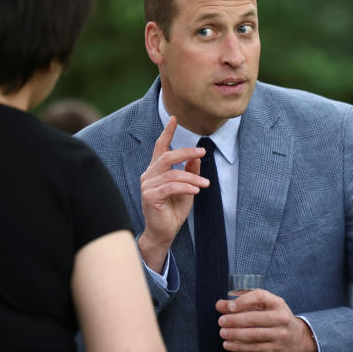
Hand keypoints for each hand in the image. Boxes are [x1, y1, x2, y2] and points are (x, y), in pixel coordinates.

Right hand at [137, 116, 207, 271]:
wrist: (164, 233)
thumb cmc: (173, 211)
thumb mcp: (187, 189)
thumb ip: (190, 173)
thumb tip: (197, 157)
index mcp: (156, 171)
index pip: (160, 148)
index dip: (167, 132)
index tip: (175, 118)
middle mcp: (148, 175)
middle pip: (167, 156)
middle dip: (186, 152)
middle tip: (203, 152)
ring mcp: (147, 185)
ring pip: (173, 174)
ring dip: (192, 178)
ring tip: (205, 185)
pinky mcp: (150, 196)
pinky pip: (171, 186)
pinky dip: (186, 187)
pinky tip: (197, 191)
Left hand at [216, 290, 317, 351]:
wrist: (298, 339)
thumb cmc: (276, 319)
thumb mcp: (265, 307)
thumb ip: (242, 304)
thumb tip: (220, 305)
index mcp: (277, 303)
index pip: (260, 296)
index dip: (243, 300)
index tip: (230, 306)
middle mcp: (281, 318)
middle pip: (255, 318)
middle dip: (235, 320)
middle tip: (221, 321)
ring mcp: (280, 334)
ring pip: (254, 335)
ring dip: (235, 334)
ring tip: (222, 333)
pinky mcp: (276, 348)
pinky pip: (254, 348)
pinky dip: (239, 347)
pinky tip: (228, 344)